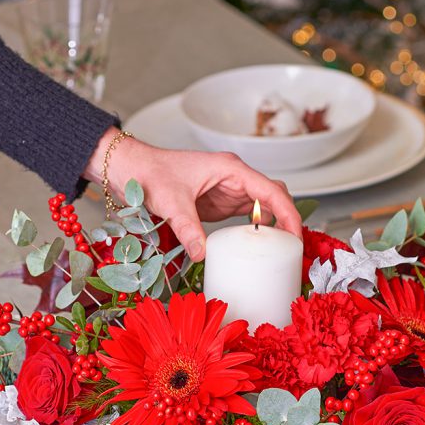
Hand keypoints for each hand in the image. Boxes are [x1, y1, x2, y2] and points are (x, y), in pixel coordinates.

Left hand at [85, 130, 302, 260]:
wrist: (129, 168)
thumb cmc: (150, 173)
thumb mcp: (171, 202)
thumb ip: (188, 229)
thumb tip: (203, 255)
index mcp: (230, 169)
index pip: (271, 191)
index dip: (289, 213)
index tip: (296, 235)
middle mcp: (234, 178)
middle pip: (274, 196)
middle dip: (287, 219)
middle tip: (291, 248)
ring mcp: (228, 190)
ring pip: (263, 207)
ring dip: (272, 227)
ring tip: (278, 252)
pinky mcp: (219, 203)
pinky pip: (245, 217)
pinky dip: (254, 231)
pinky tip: (254, 247)